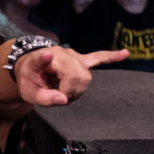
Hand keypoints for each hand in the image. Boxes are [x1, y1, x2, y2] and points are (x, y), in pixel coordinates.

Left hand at [8, 43, 129, 107]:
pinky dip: (111, 57)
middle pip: (77, 78)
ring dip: (76, 89)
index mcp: (44, 58)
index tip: (46, 55)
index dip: (47, 63)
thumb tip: (63, 100)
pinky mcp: (82, 60)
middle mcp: (62, 54)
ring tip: (62, 89)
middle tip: (57, 96)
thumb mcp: (28, 91)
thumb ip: (43, 98)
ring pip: (85, 78)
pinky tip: (125, 53)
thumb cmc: (29, 78)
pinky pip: (98, 58)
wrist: (31, 66)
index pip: (48, 66)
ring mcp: (74, 56)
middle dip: (70, 93)